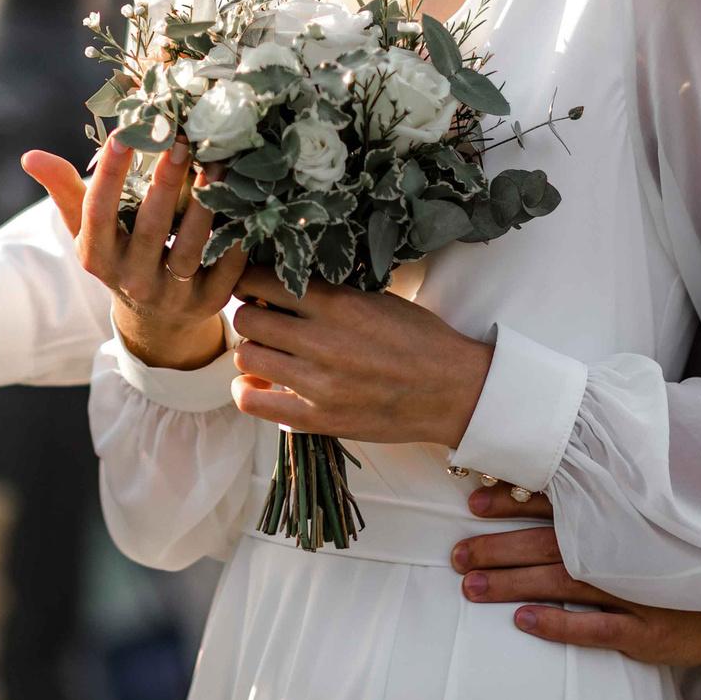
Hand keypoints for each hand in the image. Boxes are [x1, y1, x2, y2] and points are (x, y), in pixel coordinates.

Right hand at [24, 136, 246, 369]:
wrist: (158, 317)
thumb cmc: (120, 252)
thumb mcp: (88, 228)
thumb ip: (65, 190)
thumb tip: (29, 156)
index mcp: (97, 257)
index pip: (98, 212)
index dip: (109, 173)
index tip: (124, 132)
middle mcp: (132, 279)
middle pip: (149, 228)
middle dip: (165, 182)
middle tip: (181, 139)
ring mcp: (173, 295)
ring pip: (191, 246)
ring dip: (207, 202)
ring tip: (219, 160)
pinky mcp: (210, 302)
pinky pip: (227, 266)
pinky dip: (236, 232)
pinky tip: (245, 195)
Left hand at [227, 267, 491, 446]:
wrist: (453, 391)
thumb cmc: (420, 341)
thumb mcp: (378, 299)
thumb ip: (330, 293)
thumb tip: (281, 286)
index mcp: (339, 304)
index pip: (262, 281)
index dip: (251, 281)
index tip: (255, 286)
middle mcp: (322, 341)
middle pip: (247, 318)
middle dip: (251, 314)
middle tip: (264, 320)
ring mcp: (318, 383)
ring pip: (247, 356)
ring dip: (253, 351)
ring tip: (270, 352)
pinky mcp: (318, 418)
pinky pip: (253, 401)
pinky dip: (246, 390)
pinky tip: (259, 383)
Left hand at [451, 493, 700, 666]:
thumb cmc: (692, 558)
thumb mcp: (657, 522)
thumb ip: (614, 503)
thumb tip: (561, 479)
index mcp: (622, 520)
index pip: (560, 503)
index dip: (515, 501)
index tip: (475, 502)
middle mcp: (624, 550)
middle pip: (549, 544)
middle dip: (498, 547)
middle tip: (457, 554)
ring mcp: (636, 591)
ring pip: (564, 582)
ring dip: (514, 584)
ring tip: (472, 587)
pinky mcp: (648, 630)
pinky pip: (597, 627)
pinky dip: (559, 623)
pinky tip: (524, 621)